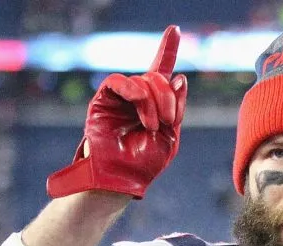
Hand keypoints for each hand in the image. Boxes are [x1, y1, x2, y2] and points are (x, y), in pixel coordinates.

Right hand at [47, 25, 188, 199]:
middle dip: (168, 97)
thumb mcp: (171, 136)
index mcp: (154, 105)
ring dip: (154, 101)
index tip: (174, 29)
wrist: (121, 178)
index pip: (161, 71)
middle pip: (158, 78)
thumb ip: (176, 107)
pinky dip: (135, 92)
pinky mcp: (103, 100)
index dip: (167, 49)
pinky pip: (119, 81)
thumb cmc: (145, 163)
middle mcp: (136, 97)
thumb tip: (179, 77)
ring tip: (153, 125)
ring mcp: (120, 98)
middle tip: (169, 121)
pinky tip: (141, 108)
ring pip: (143, 80)